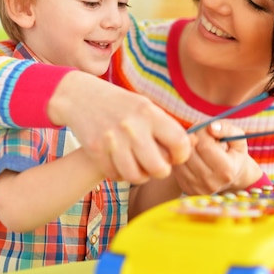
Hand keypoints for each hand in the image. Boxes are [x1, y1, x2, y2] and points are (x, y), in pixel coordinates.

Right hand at [47, 71, 191, 183]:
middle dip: (161, 171)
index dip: (182, 154)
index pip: (179, 142)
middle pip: (158, 168)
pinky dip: (121, 175)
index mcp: (149, 113)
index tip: (177, 155)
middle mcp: (132, 127)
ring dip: (141, 176)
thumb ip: (165, 126)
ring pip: (136, 177)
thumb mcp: (145, 106)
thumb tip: (193, 145)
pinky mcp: (96, 151)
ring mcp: (112, 140)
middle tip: (158, 166)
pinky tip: (122, 164)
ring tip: (140, 167)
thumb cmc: (120, 105)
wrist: (80, 97)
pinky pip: (116, 176)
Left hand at [172, 120, 262, 194]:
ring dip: (185, 147)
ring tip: (195, 143)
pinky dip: (180, 157)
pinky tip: (190, 153)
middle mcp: (211, 182)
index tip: (204, 127)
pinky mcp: (187, 189)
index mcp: (226, 170)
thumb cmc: (234, 153)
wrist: (232, 176)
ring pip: (181, 159)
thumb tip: (210, 127)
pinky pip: (177, 168)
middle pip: (191, 152)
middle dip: (192, 137)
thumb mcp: (238, 139)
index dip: (201, 131)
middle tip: (198, 133)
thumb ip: (227, 129)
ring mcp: (198, 188)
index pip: (205, 145)